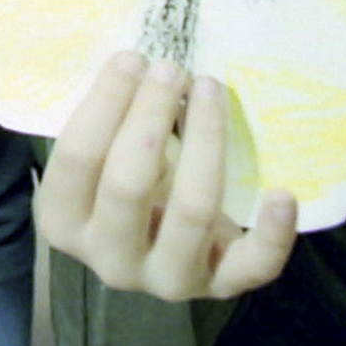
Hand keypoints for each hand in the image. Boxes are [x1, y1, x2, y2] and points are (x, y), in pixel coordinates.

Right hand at [36, 52, 295, 299]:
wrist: (159, 243)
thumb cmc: (123, 179)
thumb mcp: (102, 155)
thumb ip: (109, 122)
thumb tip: (141, 61)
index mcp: (64, 223)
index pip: (78, 160)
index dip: (105, 103)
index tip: (133, 59)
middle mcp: (110, 260)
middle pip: (128, 184)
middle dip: (150, 116)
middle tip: (172, 69)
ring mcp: (167, 279)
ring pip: (192, 211)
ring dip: (205, 140)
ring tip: (211, 89)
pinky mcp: (221, 287)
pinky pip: (252, 266)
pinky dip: (272, 233)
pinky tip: (282, 193)